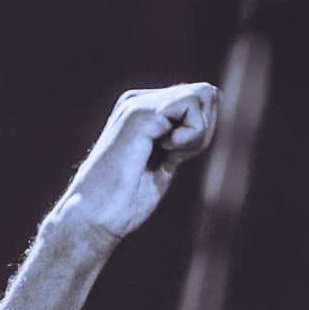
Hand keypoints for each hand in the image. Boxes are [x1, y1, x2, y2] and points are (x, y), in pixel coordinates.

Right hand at [57, 83, 218, 245]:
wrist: (95, 215)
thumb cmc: (126, 199)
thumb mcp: (165, 162)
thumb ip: (186, 135)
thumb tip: (213, 98)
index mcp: (142, 110)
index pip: (197, 99)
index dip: (201, 131)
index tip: (175, 158)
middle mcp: (139, 100)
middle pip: (202, 94)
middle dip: (203, 131)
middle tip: (174, 158)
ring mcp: (138, 103)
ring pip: (200, 95)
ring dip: (197, 134)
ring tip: (167, 155)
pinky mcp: (140, 113)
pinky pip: (189, 105)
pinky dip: (189, 136)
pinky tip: (164, 152)